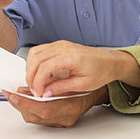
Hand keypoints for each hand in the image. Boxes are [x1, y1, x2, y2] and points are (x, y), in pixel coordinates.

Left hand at [3, 86, 108, 127]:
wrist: (94, 93)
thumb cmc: (84, 84)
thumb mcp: (71, 79)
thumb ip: (53, 83)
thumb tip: (32, 84)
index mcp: (70, 107)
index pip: (44, 108)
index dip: (26, 102)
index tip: (14, 95)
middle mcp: (65, 118)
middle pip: (36, 116)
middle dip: (20, 104)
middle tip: (9, 93)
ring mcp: (61, 122)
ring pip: (35, 118)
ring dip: (22, 106)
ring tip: (15, 95)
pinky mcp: (57, 123)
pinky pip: (39, 118)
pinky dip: (29, 109)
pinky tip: (24, 101)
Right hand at [25, 40, 139, 98]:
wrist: (108, 61)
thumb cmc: (100, 71)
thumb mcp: (82, 85)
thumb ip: (61, 88)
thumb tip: (45, 93)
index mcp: (71, 56)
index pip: (45, 67)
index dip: (38, 82)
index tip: (38, 94)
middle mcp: (63, 47)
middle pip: (36, 59)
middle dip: (31, 77)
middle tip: (35, 91)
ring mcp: (60, 44)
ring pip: (34, 53)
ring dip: (31, 69)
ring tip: (36, 84)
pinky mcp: (58, 45)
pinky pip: (39, 51)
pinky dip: (35, 63)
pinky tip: (40, 74)